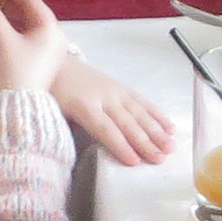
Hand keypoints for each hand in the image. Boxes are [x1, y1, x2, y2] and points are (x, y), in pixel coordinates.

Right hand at [0, 0, 68, 100]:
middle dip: (6, 4)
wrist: (16, 109)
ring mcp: (46, 55)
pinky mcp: (36, 66)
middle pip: (29, 14)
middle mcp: (53, 40)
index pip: (32, 1)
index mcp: (51, 29)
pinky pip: (21, 42)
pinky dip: (6, 34)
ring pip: (23, 29)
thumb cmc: (13, 69)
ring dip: (3, 19)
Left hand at [50, 55, 175, 167]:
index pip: (104, 128)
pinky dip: (157, 114)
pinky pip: (142, 101)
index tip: (134, 162)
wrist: (55, 58)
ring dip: (157, 131)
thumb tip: (75, 156)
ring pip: (139, 112)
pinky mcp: (122, 87)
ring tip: (170, 146)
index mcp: (83, 105)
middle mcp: (103, 97)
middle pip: (126, 123)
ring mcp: (115, 91)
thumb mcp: (51, 111)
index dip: (119, 145)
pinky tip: (169, 127)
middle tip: (160, 159)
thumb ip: (65, 131)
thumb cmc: (51, 91)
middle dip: (145, 142)